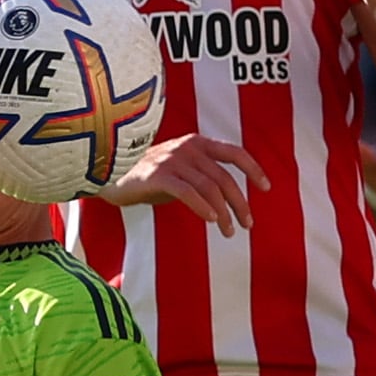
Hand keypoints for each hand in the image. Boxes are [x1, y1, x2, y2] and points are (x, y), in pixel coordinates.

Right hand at [98, 134, 266, 234]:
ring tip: (229, 232)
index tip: (266, 188)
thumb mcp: (180, 170)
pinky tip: (211, 221)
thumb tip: (229, 198)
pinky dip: (203, 207)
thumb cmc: (148, 176)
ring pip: (209, 188)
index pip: (234, 153)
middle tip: (247, 225)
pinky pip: (187, 192)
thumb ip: (202, 175)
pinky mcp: (157, 176)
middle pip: (224, 178)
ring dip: (223, 213)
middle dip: (240, 204)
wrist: (108, 175)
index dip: (253, 169)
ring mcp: (172, 160)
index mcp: (197, 143)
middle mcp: (187, 148)